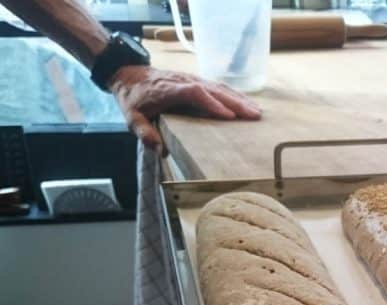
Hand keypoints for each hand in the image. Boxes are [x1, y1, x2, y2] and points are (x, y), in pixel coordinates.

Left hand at [109, 65, 260, 152]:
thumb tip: (158, 149)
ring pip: (219, 87)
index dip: (211, 103)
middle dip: (235, 102)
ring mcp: (192, 79)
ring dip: (239, 99)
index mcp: (168, 90)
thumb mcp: (131, 117)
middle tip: (254, 116)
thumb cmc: (133, 98)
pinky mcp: (197, 81)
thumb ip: (143, 132)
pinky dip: (234, 96)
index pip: (193, 93)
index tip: (228, 116)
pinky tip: (247, 104)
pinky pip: (218, 87)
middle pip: (213, 89)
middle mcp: (184, 82)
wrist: (128, 73)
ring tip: (257, 112)